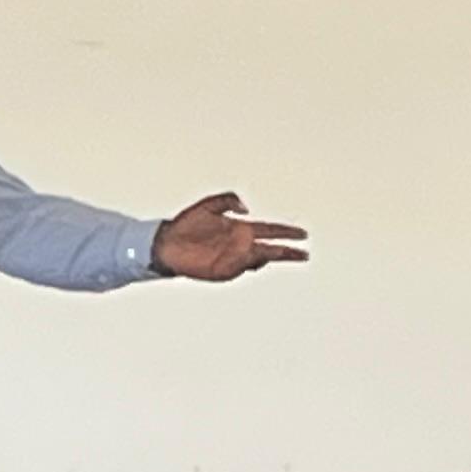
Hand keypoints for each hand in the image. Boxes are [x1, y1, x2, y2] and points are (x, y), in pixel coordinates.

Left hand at [151, 192, 308, 282]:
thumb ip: (228, 199)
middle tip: (304, 254)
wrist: (166, 243)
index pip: (270, 230)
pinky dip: (247, 264)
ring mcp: (232, 259)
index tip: (302, 234)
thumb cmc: (185, 224)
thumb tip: (246, 209)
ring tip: (269, 250)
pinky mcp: (223, 271)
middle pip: (271, 250)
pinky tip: (248, 256)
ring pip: (257, 260)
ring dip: (265, 256)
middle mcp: (240, 245)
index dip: (286, 232)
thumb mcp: (208, 204)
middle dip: (287, 252)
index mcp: (240, 228)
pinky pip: (241, 269)